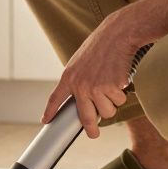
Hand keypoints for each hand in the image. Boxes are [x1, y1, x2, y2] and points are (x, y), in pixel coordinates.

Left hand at [42, 7, 150, 138]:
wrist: (117, 34)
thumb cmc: (101, 46)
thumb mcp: (81, 62)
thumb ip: (78, 80)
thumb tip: (83, 100)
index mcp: (69, 77)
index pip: (55, 98)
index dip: (50, 111)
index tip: (45, 121)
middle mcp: (80, 85)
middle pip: (86, 117)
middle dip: (91, 130)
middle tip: (93, 134)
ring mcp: (96, 88)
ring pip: (107, 112)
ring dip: (112, 104)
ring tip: (113, 86)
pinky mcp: (112, 87)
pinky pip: (119, 101)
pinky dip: (122, 93)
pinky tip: (120, 79)